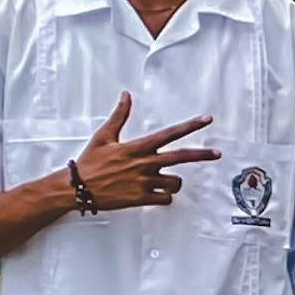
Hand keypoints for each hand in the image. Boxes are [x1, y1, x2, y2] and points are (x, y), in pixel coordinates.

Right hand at [65, 95, 218, 210]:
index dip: (190, 126)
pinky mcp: (141, 199)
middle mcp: (144, 163)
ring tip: (161, 181)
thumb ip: (120, 116)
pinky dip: (165, 198)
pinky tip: (156, 195)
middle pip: (182, 157)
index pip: (170, 133)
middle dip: (203, 154)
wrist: (76, 187)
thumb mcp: (104, 136)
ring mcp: (144, 182)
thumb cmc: (90, 162)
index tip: (207, 119)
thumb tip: (126, 95)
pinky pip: (166, 199)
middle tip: (218, 153)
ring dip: (173, 182)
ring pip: (175, 182)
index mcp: (137, 147)